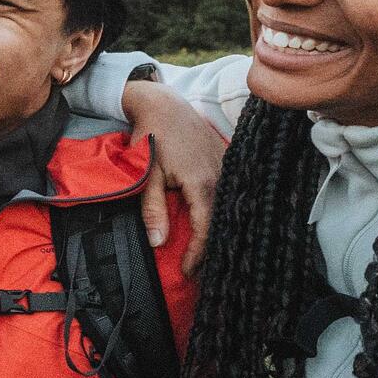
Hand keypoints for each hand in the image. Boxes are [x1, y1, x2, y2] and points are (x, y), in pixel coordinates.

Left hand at [125, 78, 226, 275]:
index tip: (187, 272)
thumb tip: (158, 243)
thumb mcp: (147, 175)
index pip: (205, 229)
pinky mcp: (227, 161)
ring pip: (228, 209)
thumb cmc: (152, 138)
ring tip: (208, 253)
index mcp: (202, 183)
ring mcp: (228, 168)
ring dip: (218, 230)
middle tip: (200, 271)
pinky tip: (216, 224)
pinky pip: (230, 193)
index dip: (197, 254)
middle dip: (211, 248)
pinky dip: (223, 212)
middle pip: (221, 222)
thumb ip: (153, 209)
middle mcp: (221, 177)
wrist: (164, 104)